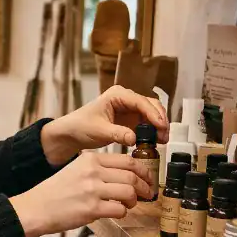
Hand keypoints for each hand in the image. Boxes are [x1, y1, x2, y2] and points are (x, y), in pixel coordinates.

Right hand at [10, 152, 150, 236]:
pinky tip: (117, 213)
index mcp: (90, 159)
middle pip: (132, 176)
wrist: (36, 208)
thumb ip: (96, 168)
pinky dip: (123, 213)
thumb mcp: (75, 169)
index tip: (147, 178)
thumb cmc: (55, 192)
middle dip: (144, 186)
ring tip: (130, 204)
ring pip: (129, 192)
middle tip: (146, 193)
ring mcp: (92, 190)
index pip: (127, 160)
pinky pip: (120, 210)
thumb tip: (123, 174)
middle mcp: (93, 172)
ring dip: (134, 200)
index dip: (143, 170)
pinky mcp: (91, 209)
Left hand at [41, 85, 168, 163]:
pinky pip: (147, 123)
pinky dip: (153, 131)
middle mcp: (126, 99)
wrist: (72, 133)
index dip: (153, 113)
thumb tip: (134, 139)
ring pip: (151, 114)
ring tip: (163, 140)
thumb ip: (117, 134)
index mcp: (117, 95)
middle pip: (150, 105)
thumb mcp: (99, 131)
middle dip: (160, 119)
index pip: (140, 101)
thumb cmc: (81, 126)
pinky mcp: (131, 120)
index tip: (161, 126)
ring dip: (159, 126)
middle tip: (164, 135)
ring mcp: (130, 109)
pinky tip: (156, 141)